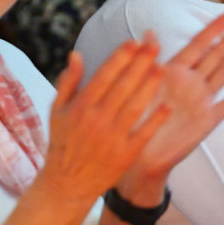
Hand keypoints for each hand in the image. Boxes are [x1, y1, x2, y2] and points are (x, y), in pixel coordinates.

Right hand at [40, 39, 171, 203]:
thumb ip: (68, 81)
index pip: (104, 75)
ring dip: (150, 86)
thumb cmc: (63, 142)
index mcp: (81, 106)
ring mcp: (113, 137)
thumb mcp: (57, 110)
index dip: (121, 57)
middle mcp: (97, 119)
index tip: (134, 42)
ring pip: (135, 105)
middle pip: (123, 85)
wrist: (67, 183)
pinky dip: (155, 120)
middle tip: (155, 44)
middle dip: (140, 63)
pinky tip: (167, 105)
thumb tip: (77, 54)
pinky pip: (143, 133)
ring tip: (162, 67)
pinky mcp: (125, 154)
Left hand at [117, 12, 223, 204]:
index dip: (215, 27)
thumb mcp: (139, 85)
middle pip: (218, 53)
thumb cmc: (136, 119)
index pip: (199, 43)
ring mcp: (202, 100)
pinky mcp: (209, 120)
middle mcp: (192, 83)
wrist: (139, 156)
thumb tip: (146, 31)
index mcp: (174, 72)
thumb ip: (147, 59)